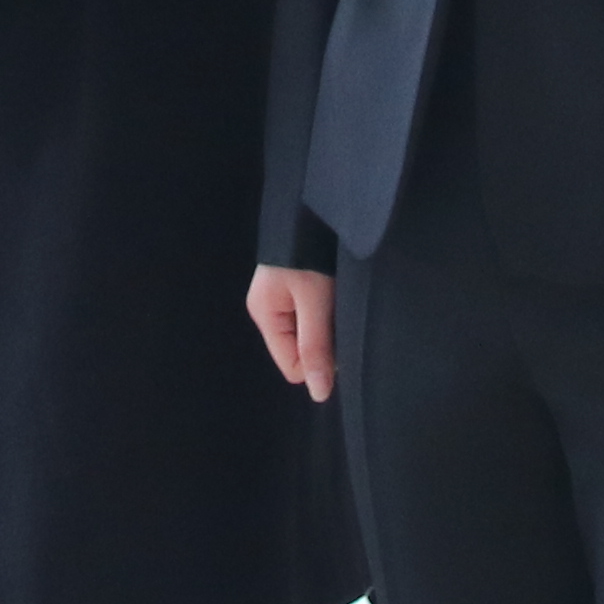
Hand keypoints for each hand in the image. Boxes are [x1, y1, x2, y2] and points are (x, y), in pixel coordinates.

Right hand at [249, 264, 336, 401]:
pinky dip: (327, 311)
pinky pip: (312, 316)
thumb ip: (316, 348)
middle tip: (338, 315)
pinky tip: (335, 294)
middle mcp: (269, 309)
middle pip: (300, 350)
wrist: (313, 209)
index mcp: (265, 314)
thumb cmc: (311, 254)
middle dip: (323, 341)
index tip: (337, 338)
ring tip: (337, 300)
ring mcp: (281, 298)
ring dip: (327, 324)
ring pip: (309, 334)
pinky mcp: (295, 287)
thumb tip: (319, 394)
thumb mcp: (316, 303)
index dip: (319, 362)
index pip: (292, 366)